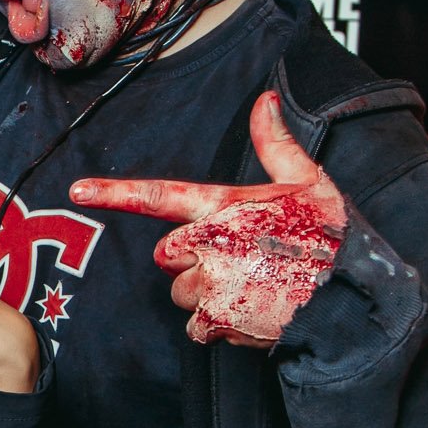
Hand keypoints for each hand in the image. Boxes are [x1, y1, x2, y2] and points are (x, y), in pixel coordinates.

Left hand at [69, 91, 345, 346]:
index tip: (77, 190)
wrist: (350, 295)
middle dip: (190, 261)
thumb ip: (275, 144)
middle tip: (235, 261)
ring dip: (203, 295)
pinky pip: (195, 326)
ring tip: (248, 288)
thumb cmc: (329, 236)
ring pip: (179, 294)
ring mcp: (213, 283)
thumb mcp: (306, 182)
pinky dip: (216, 326)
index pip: (159, 195)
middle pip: (166, 256)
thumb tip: (265, 100)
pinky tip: (248, 313)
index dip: (114, 193)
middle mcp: (211, 243)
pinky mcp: (219, 319)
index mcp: (224, 208)